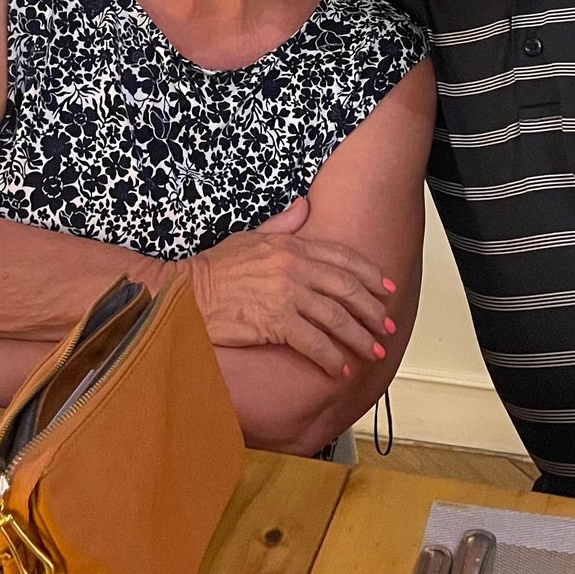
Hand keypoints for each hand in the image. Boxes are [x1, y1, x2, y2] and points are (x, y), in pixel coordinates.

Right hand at [187, 199, 397, 379]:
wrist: (187, 292)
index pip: (343, 259)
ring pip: (336, 318)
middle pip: (347, 289)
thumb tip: (304, 205)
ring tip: (372, 352)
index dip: (371, 275)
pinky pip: (313, 342)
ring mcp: (286, 294)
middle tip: (386, 327)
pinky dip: (330, 357)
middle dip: (372, 310)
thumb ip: (283, 224)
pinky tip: (339, 368)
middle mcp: (294, 267)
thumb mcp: (250, 235)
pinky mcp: (275, 321)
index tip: (387, 289)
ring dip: (359, 338)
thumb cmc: (215, 268)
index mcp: (291, 245)